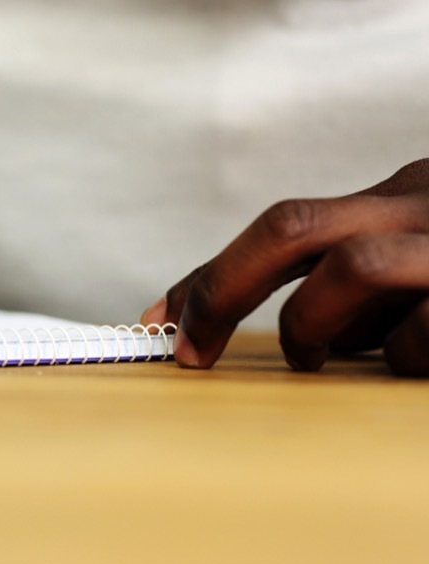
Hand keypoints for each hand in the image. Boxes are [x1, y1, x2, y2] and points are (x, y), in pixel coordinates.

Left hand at [142, 159, 428, 375]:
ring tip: (315, 359)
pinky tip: (415, 366)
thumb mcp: (416, 263)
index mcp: (398, 197)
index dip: (210, 276)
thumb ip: (355, 286)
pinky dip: (399, 355)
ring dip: (311, 324)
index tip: (160, 320)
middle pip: (291, 225)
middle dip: (222, 289)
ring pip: (354, 265)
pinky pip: (422, 329)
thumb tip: (304, 335)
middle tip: (192, 350)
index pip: (281, 225)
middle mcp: (423, 204)